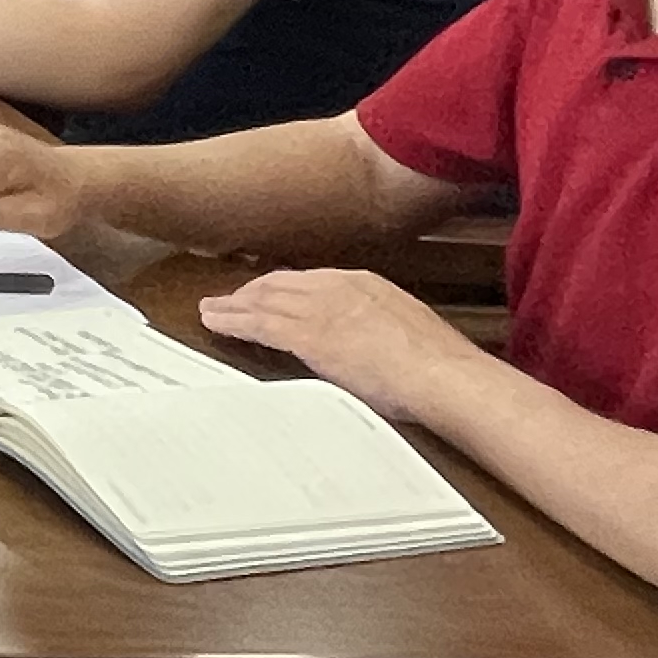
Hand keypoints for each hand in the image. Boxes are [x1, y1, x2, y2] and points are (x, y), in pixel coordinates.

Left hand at [194, 269, 484, 424]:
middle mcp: (337, 287)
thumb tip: (372, 347)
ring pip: (262, 301)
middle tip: (230, 300)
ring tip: (213, 311)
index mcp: (363, 284)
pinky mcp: (308, 335)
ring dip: (233, 306)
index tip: (267, 295)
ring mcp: (320, 309)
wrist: (444, 376)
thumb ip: (379, 330)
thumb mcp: (406, 331)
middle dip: (251, 292)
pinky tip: (217, 324)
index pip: (309, 281)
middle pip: (280, 285)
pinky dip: (232, 322)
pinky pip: (258, 324)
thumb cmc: (438, 367)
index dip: (282, 289)